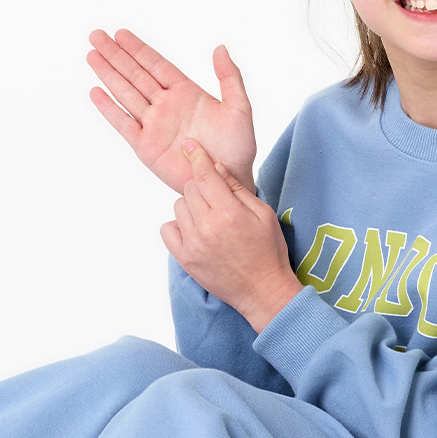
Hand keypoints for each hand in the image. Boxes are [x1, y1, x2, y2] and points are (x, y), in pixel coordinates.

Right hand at [87, 28, 256, 195]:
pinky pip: (123, 124)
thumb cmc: (238, 148)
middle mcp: (166, 106)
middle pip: (135, 74)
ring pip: (126, 94)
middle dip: (115, 55)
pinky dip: (109, 109)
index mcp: (186, 93)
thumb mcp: (240, 108)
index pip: (156, 65)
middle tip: (96, 36)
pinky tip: (96, 92)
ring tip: (91, 56)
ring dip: (108, 75)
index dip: (137, 49)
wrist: (227, 181)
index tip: (120, 34)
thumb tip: (219, 48)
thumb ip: (229, 77)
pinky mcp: (146, 146)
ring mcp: (154, 125)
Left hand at [161, 139, 302, 333]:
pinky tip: (194, 231)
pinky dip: (178, 226)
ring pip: (178, 207)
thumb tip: (217, 166)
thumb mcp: (263, 214)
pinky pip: (167, 230)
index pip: (205, 175)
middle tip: (217, 200)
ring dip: (191, 207)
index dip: (197, 157)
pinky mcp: (185, 260)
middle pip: (190, 189)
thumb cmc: (268, 251)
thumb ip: (238, 189)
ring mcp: (193, 245)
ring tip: (209, 219)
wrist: (263, 291)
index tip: (190, 146)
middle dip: (201, 187)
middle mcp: (207, 227)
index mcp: (229, 213)